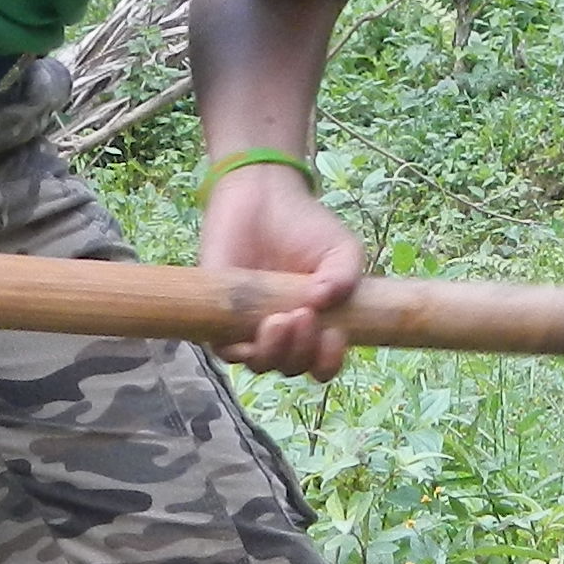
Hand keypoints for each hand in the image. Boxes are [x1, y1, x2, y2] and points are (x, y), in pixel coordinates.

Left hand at [203, 159, 362, 379]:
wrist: (261, 197)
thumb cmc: (305, 227)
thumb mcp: (340, 248)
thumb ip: (345, 275)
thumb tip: (323, 302)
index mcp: (316, 327)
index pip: (322, 365)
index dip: (328, 361)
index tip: (335, 336)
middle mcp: (284, 335)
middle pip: (292, 367)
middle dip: (301, 350)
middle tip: (304, 314)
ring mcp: (250, 328)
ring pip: (260, 364)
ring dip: (275, 351)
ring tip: (280, 318)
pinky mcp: (218, 317)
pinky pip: (225, 351)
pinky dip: (241, 348)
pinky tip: (258, 324)